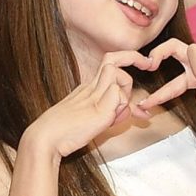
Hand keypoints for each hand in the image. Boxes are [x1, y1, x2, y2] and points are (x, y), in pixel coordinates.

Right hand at [21, 51, 151, 158]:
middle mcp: (90, 86)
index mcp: (88, 87)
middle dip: (133, 57)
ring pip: (117, 75)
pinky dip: (121, 107)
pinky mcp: (98, 108)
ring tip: (114, 113)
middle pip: (112, 59)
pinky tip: (110, 119)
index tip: (143, 63)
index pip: (109, 65)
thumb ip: (115, 112)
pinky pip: (118, 96)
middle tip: (148, 64)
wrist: (46, 138)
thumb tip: (134, 110)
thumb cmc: (66, 132)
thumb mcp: (96, 120)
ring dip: (125, 91)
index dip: (126, 59)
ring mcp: (94, 95)